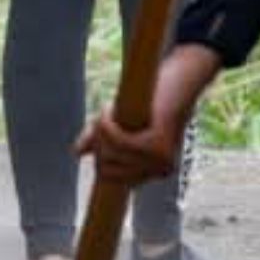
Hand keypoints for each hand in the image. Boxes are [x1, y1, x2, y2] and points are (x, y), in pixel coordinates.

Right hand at [78, 41, 221, 184]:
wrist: (184, 81)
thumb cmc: (153, 102)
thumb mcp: (122, 124)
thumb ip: (100, 139)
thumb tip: (76, 153)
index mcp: (155, 173)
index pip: (112, 178)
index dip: (99, 157)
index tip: (98, 135)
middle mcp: (160, 172)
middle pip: (107, 168)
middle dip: (98, 143)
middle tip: (103, 120)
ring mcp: (160, 160)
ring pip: (110, 154)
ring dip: (101, 130)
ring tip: (106, 111)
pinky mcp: (156, 145)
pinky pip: (117, 141)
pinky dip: (106, 124)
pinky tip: (106, 110)